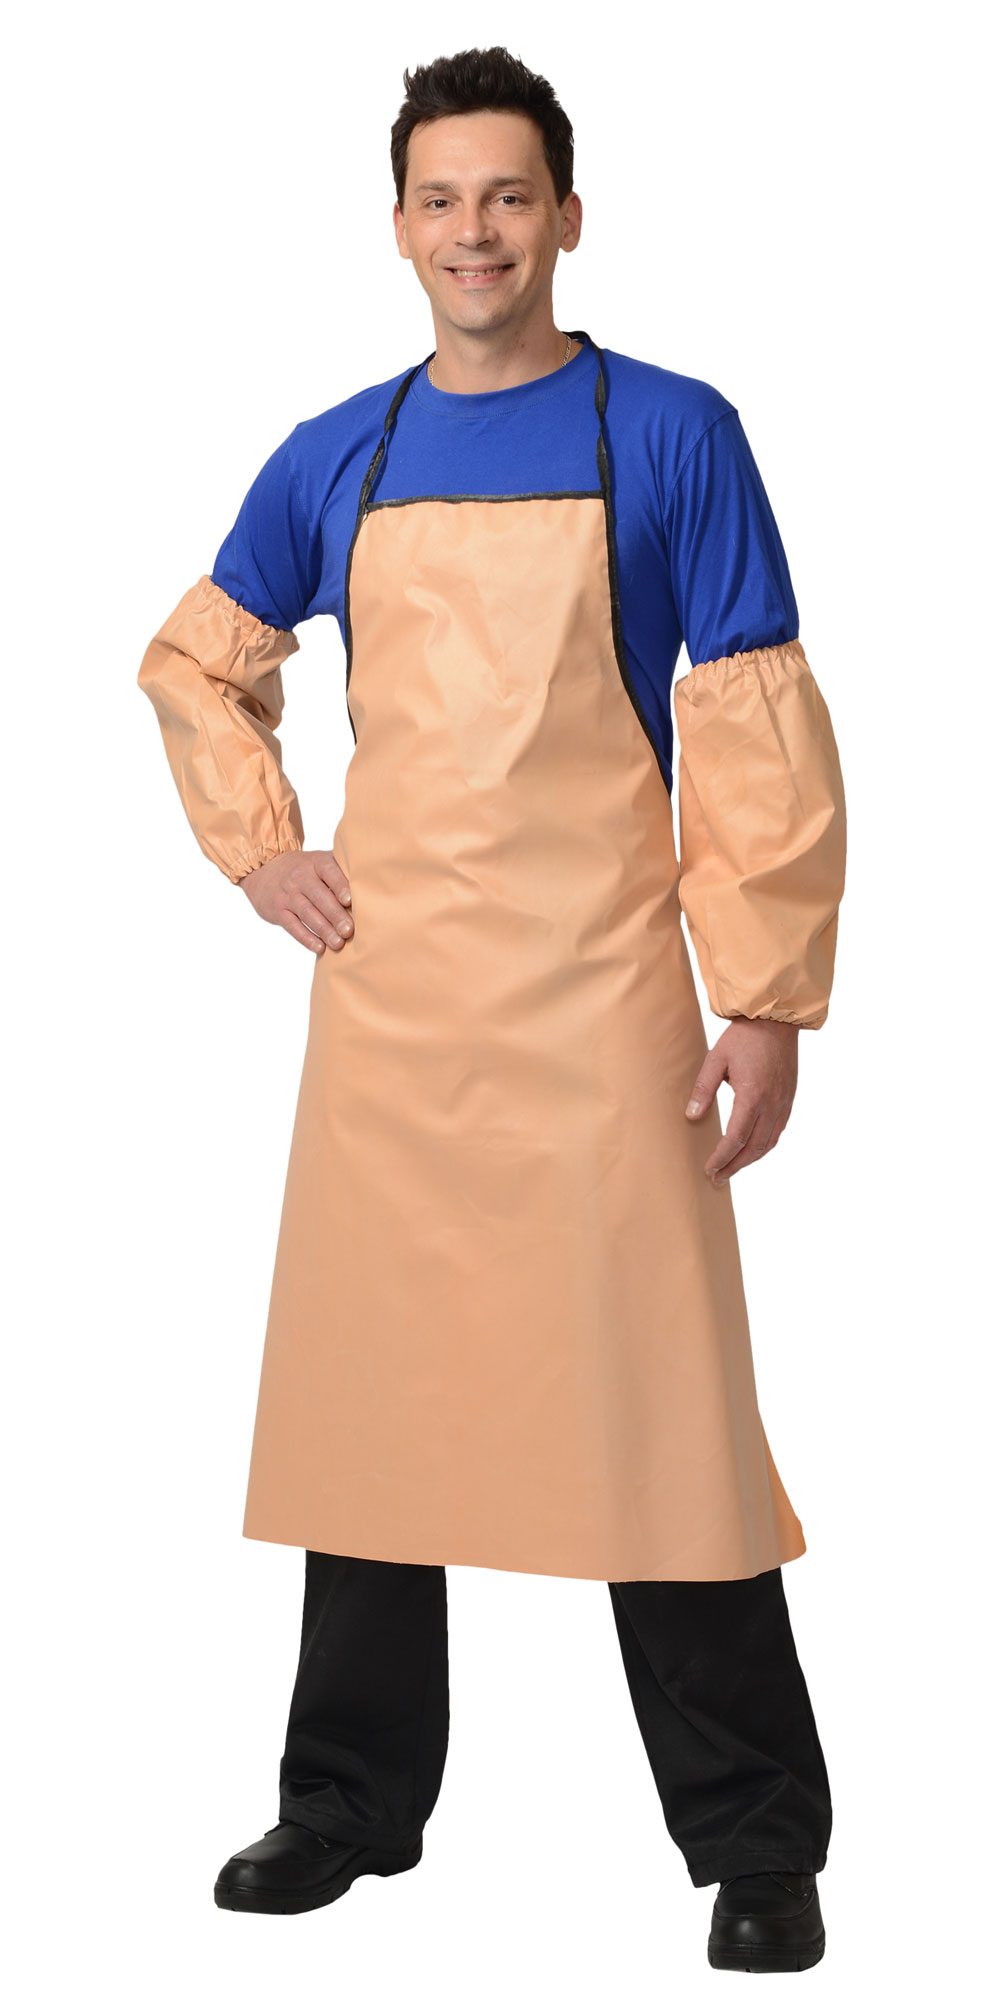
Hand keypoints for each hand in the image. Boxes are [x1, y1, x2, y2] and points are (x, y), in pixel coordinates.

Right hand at [237, 848, 353, 955]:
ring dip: (324, 930)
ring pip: (307, 913)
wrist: (265, 869)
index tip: (350, 901)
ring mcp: (288, 894)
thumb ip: (341, 870)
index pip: (329, 872)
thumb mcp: (320, 861)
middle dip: (335, 915)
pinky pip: (292, 926)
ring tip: (338, 943)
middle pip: (319, 897)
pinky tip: (320, 948)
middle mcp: (300, 877)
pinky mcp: (278, 911)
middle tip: (349, 930)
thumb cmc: (305, 869)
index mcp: (316, 863)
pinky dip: (306, 938)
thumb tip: (373, 887)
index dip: (340, 885)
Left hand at [685, 1017, 798, 1186]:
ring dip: (750, 1160)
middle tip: (717, 1178)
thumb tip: (692, 1117)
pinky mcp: (789, 1099)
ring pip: (769, 1143)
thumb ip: (703, 1090)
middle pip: (754, 1148)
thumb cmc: (744, 1037)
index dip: (721, 1158)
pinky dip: (764, 1146)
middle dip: (734, 1166)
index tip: (708, 1169)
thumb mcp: (716, 1059)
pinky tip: (752, 1149)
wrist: (777, 1020)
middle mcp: (772, 1104)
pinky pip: (778, 1131)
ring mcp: (783, 1103)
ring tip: (732, 1169)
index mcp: (752, 1096)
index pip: (735, 1139)